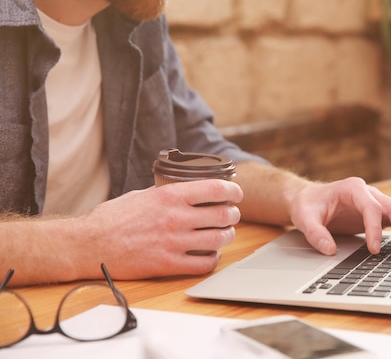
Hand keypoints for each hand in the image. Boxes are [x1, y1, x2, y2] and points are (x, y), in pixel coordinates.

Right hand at [82, 179, 242, 279]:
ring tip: (224, 234)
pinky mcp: (168, 264)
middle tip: (232, 215)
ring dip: (227, 236)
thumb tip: (188, 193)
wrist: (89, 244)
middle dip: (233, 215)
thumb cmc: (112, 218)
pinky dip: (213, 259)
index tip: (236, 194)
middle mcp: (175, 218)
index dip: (233, 192)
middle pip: (223, 215)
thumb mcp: (142, 195)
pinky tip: (210, 254)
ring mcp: (173, 242)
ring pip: (218, 240)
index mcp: (170, 196)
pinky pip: (203, 264)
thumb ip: (168, 195)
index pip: (216, 190)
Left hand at [287, 177, 390, 256]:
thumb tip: (330, 250)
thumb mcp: (304, 218)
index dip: (375, 228)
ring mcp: (376, 201)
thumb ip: (315, 233)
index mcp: (352, 189)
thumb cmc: (308, 205)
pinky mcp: (378, 212)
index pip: (371, 207)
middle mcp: (368, 193)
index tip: (374, 249)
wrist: (309, 198)